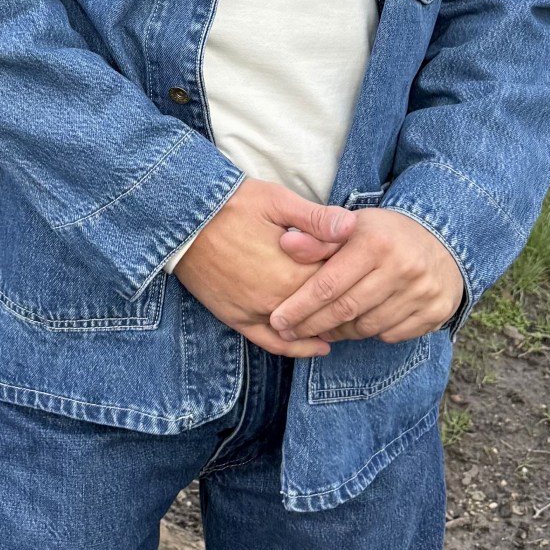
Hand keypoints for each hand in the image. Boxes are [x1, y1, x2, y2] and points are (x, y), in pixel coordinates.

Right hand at [174, 179, 356, 357]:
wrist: (181, 220)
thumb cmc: (231, 204)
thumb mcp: (276, 200)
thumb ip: (316, 218)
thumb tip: (352, 228)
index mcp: (292, 269)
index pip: (338, 281)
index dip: (354, 274)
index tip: (367, 268)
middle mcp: (276, 298)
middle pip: (323, 308)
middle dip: (345, 302)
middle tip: (368, 296)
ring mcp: (255, 312)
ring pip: (302, 330)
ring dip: (325, 327)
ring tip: (350, 322)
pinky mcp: (237, 319)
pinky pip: (271, 342)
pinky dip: (296, 348)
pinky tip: (318, 346)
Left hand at [269, 209, 463, 345]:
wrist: (441, 240)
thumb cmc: (384, 234)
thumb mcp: (352, 227)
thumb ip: (317, 239)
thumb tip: (286, 244)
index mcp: (376, 242)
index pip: (328, 285)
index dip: (299, 307)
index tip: (278, 320)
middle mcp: (402, 267)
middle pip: (346, 310)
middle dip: (312, 325)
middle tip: (289, 333)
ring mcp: (422, 292)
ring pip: (367, 327)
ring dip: (339, 332)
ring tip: (321, 328)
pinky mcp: (435, 312)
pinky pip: (391, 335)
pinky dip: (370, 333)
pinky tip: (356, 325)